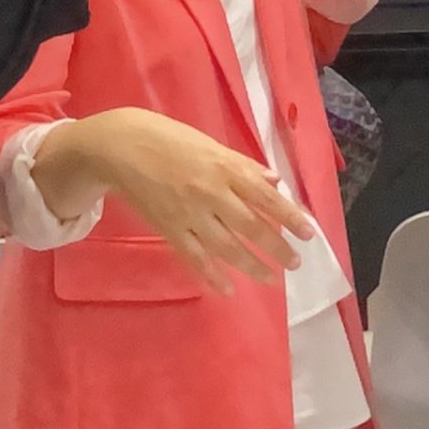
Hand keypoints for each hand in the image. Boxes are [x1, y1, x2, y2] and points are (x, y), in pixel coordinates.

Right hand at [42, 109, 315, 291]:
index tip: (309, 234)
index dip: (289, 217)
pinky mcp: (168, 230)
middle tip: (294, 263)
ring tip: (270, 279)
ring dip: (250, 266)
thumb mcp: (210, 144)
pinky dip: (211, 276)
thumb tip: (274, 182)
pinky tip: (227, 290)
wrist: (119, 147)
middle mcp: (210, 194)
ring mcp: (188, 215)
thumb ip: (243, 165)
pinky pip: (193, 258)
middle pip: (250, 226)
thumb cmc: (168, 139)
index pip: (265, 196)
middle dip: (275, 247)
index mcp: (224, 168)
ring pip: (226, 247)